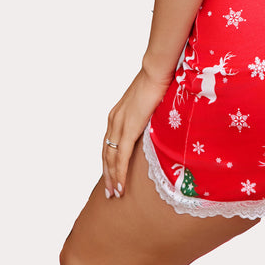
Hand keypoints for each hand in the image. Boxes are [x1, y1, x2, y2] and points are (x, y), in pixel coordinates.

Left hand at [102, 68, 173, 198]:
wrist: (157, 71)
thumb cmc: (158, 82)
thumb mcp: (148, 103)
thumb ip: (147, 116)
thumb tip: (156, 125)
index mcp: (117, 114)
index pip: (109, 143)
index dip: (109, 161)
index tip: (112, 175)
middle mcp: (114, 120)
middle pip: (106, 153)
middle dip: (107, 174)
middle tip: (110, 192)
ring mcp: (119, 124)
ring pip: (111, 158)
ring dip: (112, 177)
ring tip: (115, 193)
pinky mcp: (128, 128)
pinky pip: (121, 156)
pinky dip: (119, 173)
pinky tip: (121, 185)